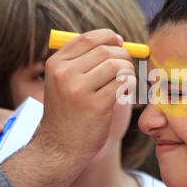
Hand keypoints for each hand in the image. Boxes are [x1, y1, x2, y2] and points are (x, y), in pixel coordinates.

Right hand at [0, 29, 135, 186]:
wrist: (59, 149)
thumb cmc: (69, 114)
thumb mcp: (64, 83)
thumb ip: (84, 61)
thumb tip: (118, 40)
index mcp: (55, 64)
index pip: (87, 38)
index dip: (109, 37)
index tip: (119, 45)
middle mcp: (64, 73)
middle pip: (105, 49)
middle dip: (124, 56)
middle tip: (128, 69)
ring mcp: (78, 89)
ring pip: (116, 64)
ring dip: (129, 71)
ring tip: (126, 83)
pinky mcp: (95, 105)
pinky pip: (123, 83)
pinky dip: (131, 85)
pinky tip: (126, 94)